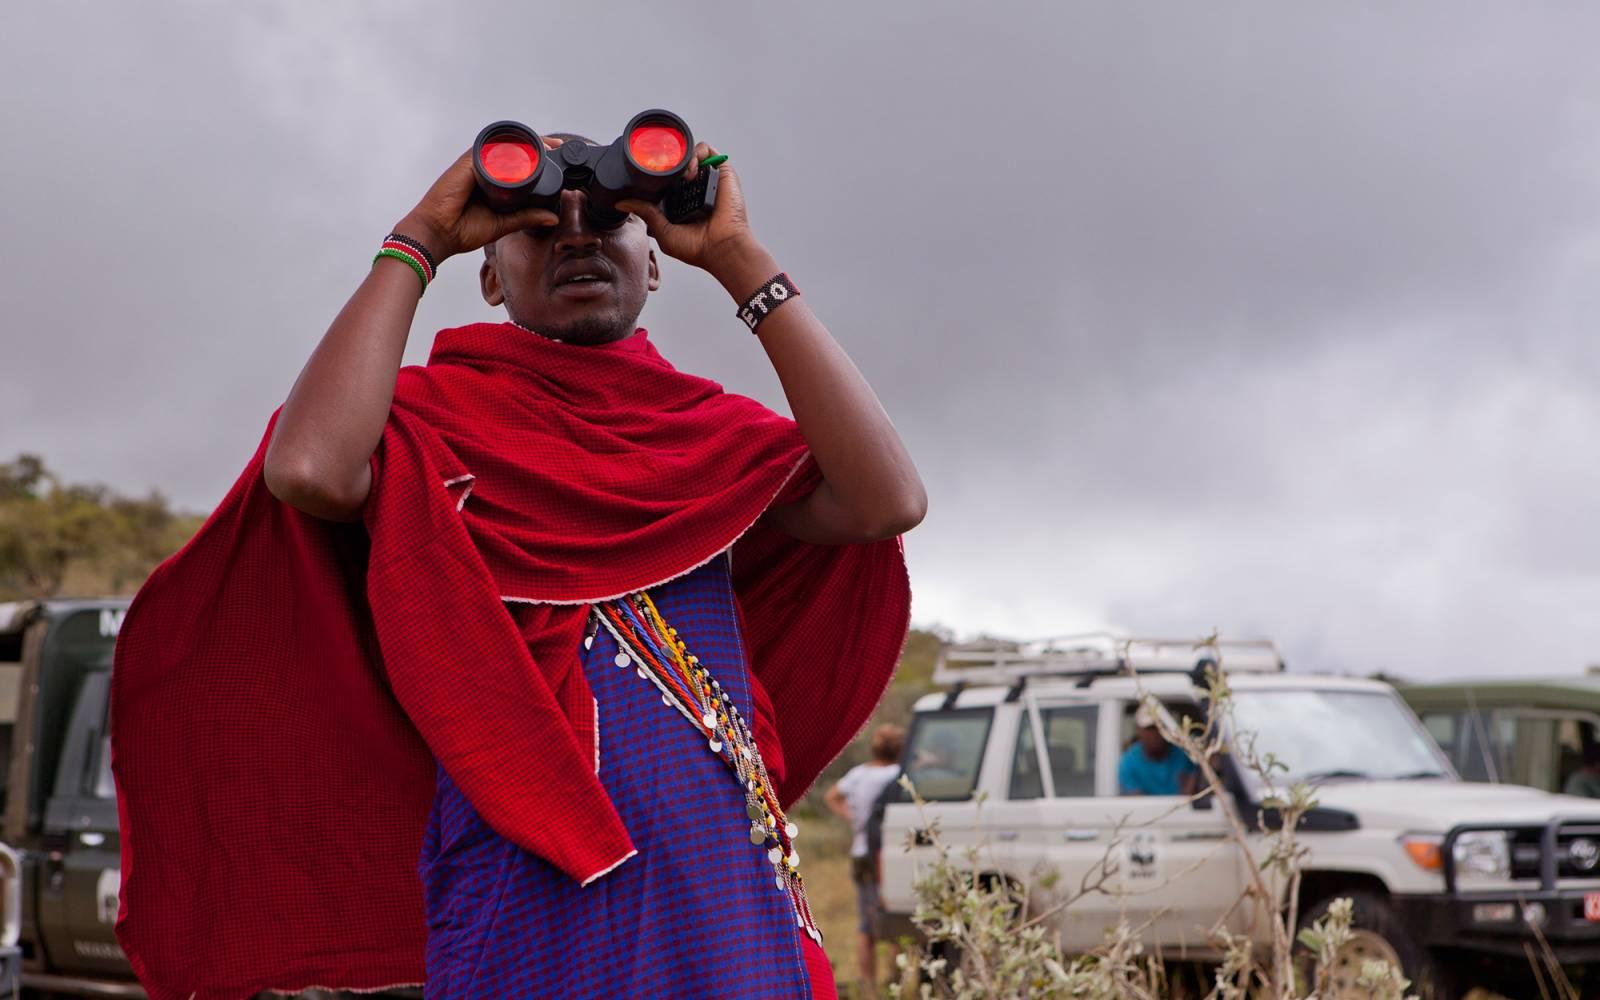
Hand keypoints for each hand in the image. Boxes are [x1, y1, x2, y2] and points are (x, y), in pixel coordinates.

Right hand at [392, 137, 563, 262]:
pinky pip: (490, 146)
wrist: (439, 233)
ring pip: (504, 144)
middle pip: (513, 149)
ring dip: (527, 141)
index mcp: (493, 181)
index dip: (537, 157)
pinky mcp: (468, 161)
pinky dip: (507, 144)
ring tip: (547, 145)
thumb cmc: (463, 229)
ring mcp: (476, 163)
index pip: (517, 162)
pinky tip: (525, 144)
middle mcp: (485, 168)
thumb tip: (552, 218)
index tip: (556, 156)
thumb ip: (527, 218)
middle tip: (557, 147)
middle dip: (536, 144)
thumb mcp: (504, 223)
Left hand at [616, 142, 763, 283]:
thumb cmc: (698, 247)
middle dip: (665, 161)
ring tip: (679, 175)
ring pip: (689, 153)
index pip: (664, 180)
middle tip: (658, 170)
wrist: (722, 247)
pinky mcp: (722, 172)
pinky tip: (690, 172)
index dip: (655, 174)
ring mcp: (707, 179)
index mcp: (680, 202)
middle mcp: (694, 189)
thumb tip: (622, 202)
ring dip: (680, 158)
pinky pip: (706, 151)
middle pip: (676, 164)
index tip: (645, 174)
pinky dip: (695, 155)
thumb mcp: (662, 231)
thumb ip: (645, 213)